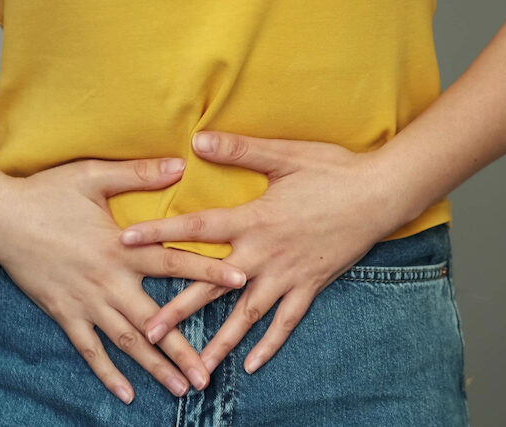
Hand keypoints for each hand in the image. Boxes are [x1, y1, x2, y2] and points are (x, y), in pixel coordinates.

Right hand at [0, 156, 247, 403]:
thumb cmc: (46, 193)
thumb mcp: (93, 175)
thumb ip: (138, 173)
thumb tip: (180, 164)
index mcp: (120, 247)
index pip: (174, 261)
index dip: (209, 270)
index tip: (241, 281)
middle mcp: (108, 281)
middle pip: (156, 319)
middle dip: (185, 348)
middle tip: (211, 373)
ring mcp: (86, 302)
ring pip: (128, 342)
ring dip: (156, 367)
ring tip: (182, 389)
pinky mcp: (64, 313)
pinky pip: (89, 349)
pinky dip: (107, 373)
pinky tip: (127, 393)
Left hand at [119, 131, 411, 374]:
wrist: (380, 194)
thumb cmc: (332, 170)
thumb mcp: (284, 155)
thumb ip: (239, 150)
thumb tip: (197, 139)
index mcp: (253, 219)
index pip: (196, 228)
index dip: (158, 234)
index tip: (125, 243)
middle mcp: (264, 254)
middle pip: (212, 286)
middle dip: (178, 310)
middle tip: (147, 332)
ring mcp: (287, 275)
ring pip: (246, 314)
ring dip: (219, 341)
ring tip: (194, 367)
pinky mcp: (310, 286)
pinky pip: (286, 322)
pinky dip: (269, 344)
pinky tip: (251, 365)